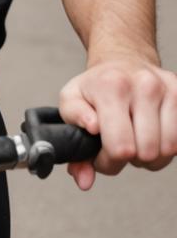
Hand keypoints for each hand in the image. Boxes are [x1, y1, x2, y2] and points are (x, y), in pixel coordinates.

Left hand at [59, 60, 176, 189]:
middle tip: (119, 146)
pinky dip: (166, 147)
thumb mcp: (71, 103)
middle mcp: (144, 85)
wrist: (124, 59)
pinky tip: (152, 135)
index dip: (108, 162)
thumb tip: (84, 178)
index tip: (100, 153)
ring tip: (135, 139)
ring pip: (168, 150)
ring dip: (150, 155)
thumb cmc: (96, 86)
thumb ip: (71, 142)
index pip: (120, 148)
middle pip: (146, 153)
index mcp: (111, 87)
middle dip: (129, 159)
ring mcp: (168, 89)